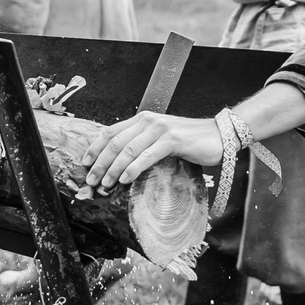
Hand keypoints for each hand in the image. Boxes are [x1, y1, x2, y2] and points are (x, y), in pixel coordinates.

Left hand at [83, 111, 223, 189]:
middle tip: (91, 180)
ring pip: (128, 150)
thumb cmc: (190, 141)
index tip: (85, 163)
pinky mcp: (172, 140)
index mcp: (142, 119)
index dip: (95, 148)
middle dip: (100, 163)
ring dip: (112, 169)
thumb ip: (142, 144)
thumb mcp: (160, 138)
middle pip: (115, 142)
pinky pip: (146, 156)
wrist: (219, 135)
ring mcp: (160, 129)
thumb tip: (119, 162)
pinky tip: (124, 180)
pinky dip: (132, 169)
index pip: (110, 132)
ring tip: (105, 184)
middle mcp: (148, 120)